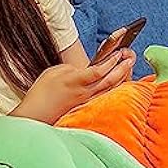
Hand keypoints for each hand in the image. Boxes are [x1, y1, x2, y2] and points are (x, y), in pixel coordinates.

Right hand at [11, 49, 135, 123]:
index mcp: (76, 81)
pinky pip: (104, 96)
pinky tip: (118, 83)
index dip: (111, 61)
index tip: (119, 52)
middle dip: (123, 68)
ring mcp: (86, 101)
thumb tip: (82, 70)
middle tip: (131, 57)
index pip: (99, 70)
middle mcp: (84, 92)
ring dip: (121, 77)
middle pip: (109, 80)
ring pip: (109, 89)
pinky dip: (113, 88)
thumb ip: (71, 68)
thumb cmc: (41, 93)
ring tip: (129, 67)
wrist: (36, 115)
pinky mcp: (84, 107)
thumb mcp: (53, 72)